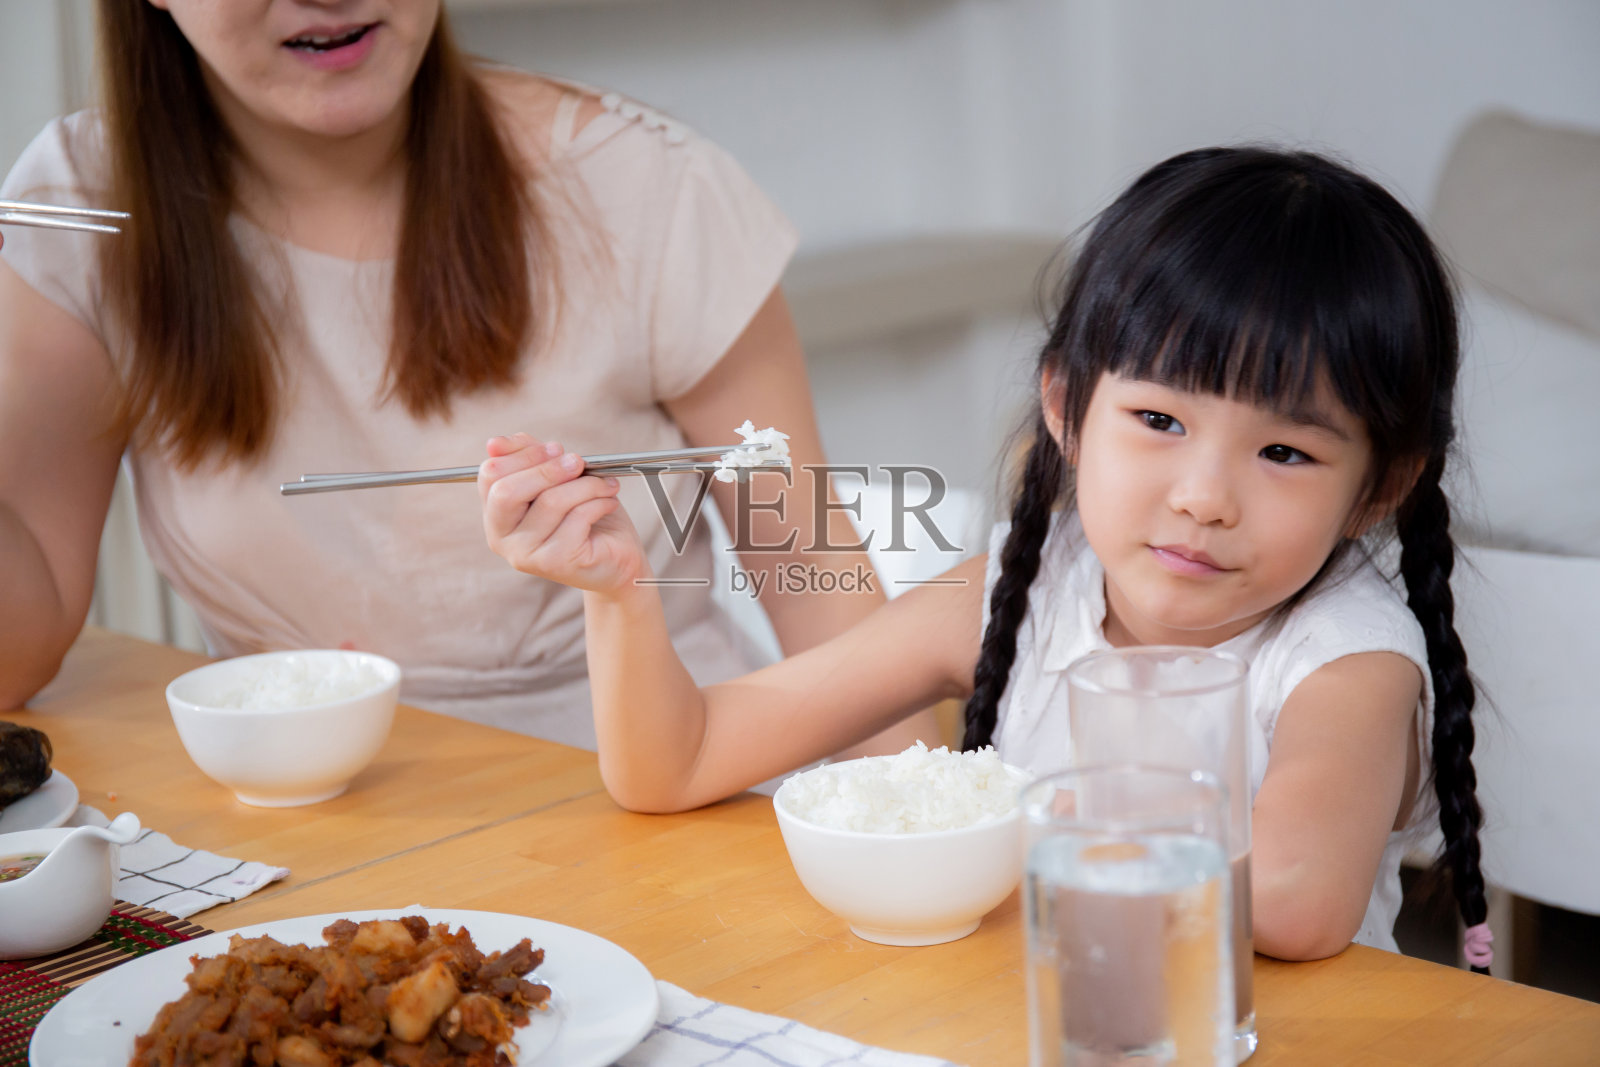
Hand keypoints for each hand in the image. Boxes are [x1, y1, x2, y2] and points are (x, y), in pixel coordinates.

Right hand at [479, 433, 647, 595]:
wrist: (617, 560)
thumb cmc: (586, 516)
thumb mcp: (556, 479)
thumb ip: (529, 458)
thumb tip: (495, 444)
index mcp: (496, 514)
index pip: (490, 475)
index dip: (524, 454)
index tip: (556, 449)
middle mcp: (501, 539)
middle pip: (507, 491)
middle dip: (548, 469)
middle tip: (578, 462)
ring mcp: (525, 554)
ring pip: (550, 501)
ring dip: (586, 485)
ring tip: (606, 485)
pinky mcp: (555, 563)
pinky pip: (577, 517)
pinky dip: (599, 502)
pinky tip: (609, 503)